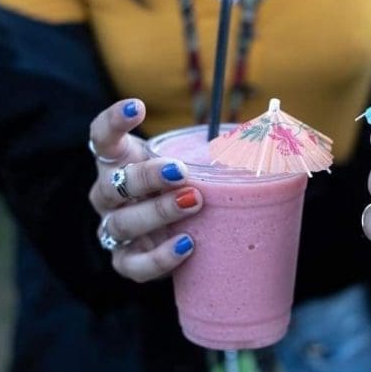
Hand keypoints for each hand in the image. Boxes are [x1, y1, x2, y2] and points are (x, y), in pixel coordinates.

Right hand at [88, 98, 202, 282]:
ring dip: (158, 212)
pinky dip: (158, 257)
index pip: (102, 137)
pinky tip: (186, 244)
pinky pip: (133, 264)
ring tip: (193, 202)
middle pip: (113, 184)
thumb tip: (268, 134)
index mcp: (119, 162)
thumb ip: (215, 148)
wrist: (178, 233)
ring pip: (123, 223)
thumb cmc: (185, 187)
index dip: (114, 121)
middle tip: (181, 172)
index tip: (138, 106)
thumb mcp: (192, 163)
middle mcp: (107, 195)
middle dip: (148, 177)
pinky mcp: (125, 261)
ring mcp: (113, 229)